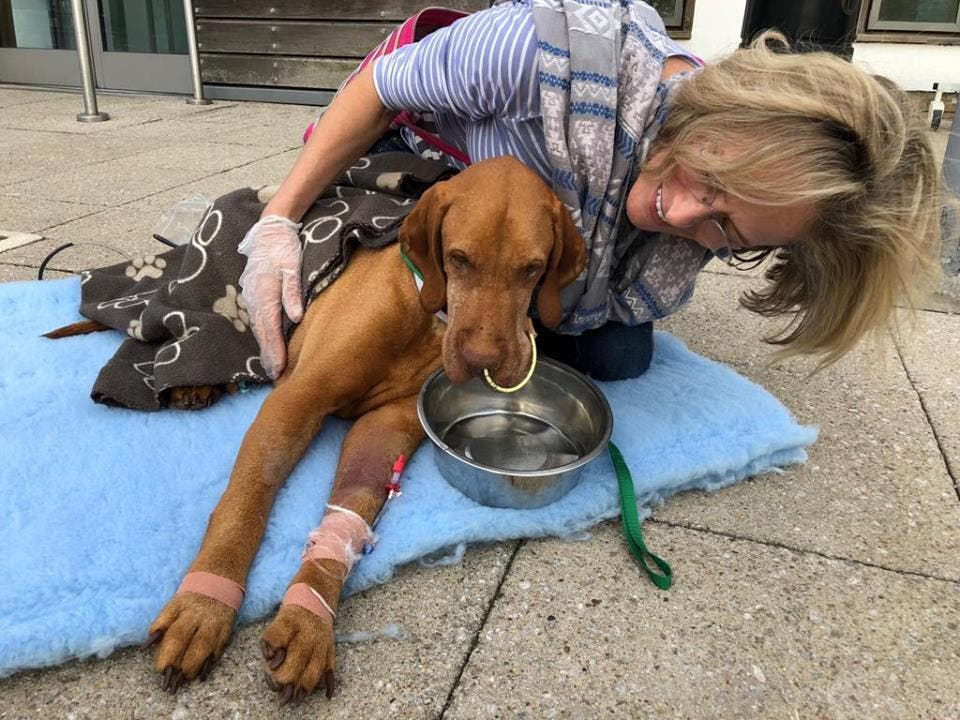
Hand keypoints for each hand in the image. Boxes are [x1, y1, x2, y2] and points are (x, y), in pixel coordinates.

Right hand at [238, 215, 303, 379]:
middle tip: (275, 374)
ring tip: (271, 365)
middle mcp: (254, 297)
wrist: (270, 230)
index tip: (279, 367)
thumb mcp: (292, 266)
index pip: (270, 327)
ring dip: (264, 346)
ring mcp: (251, 295)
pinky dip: (262, 333)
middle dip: (268, 353)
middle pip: (261, 331)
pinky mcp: (252, 293)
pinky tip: (268, 343)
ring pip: (258, 326)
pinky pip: (258, 318)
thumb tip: (296, 317)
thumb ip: (293, 291)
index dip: (274, 349)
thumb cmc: (285, 247)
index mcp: (265, 292)